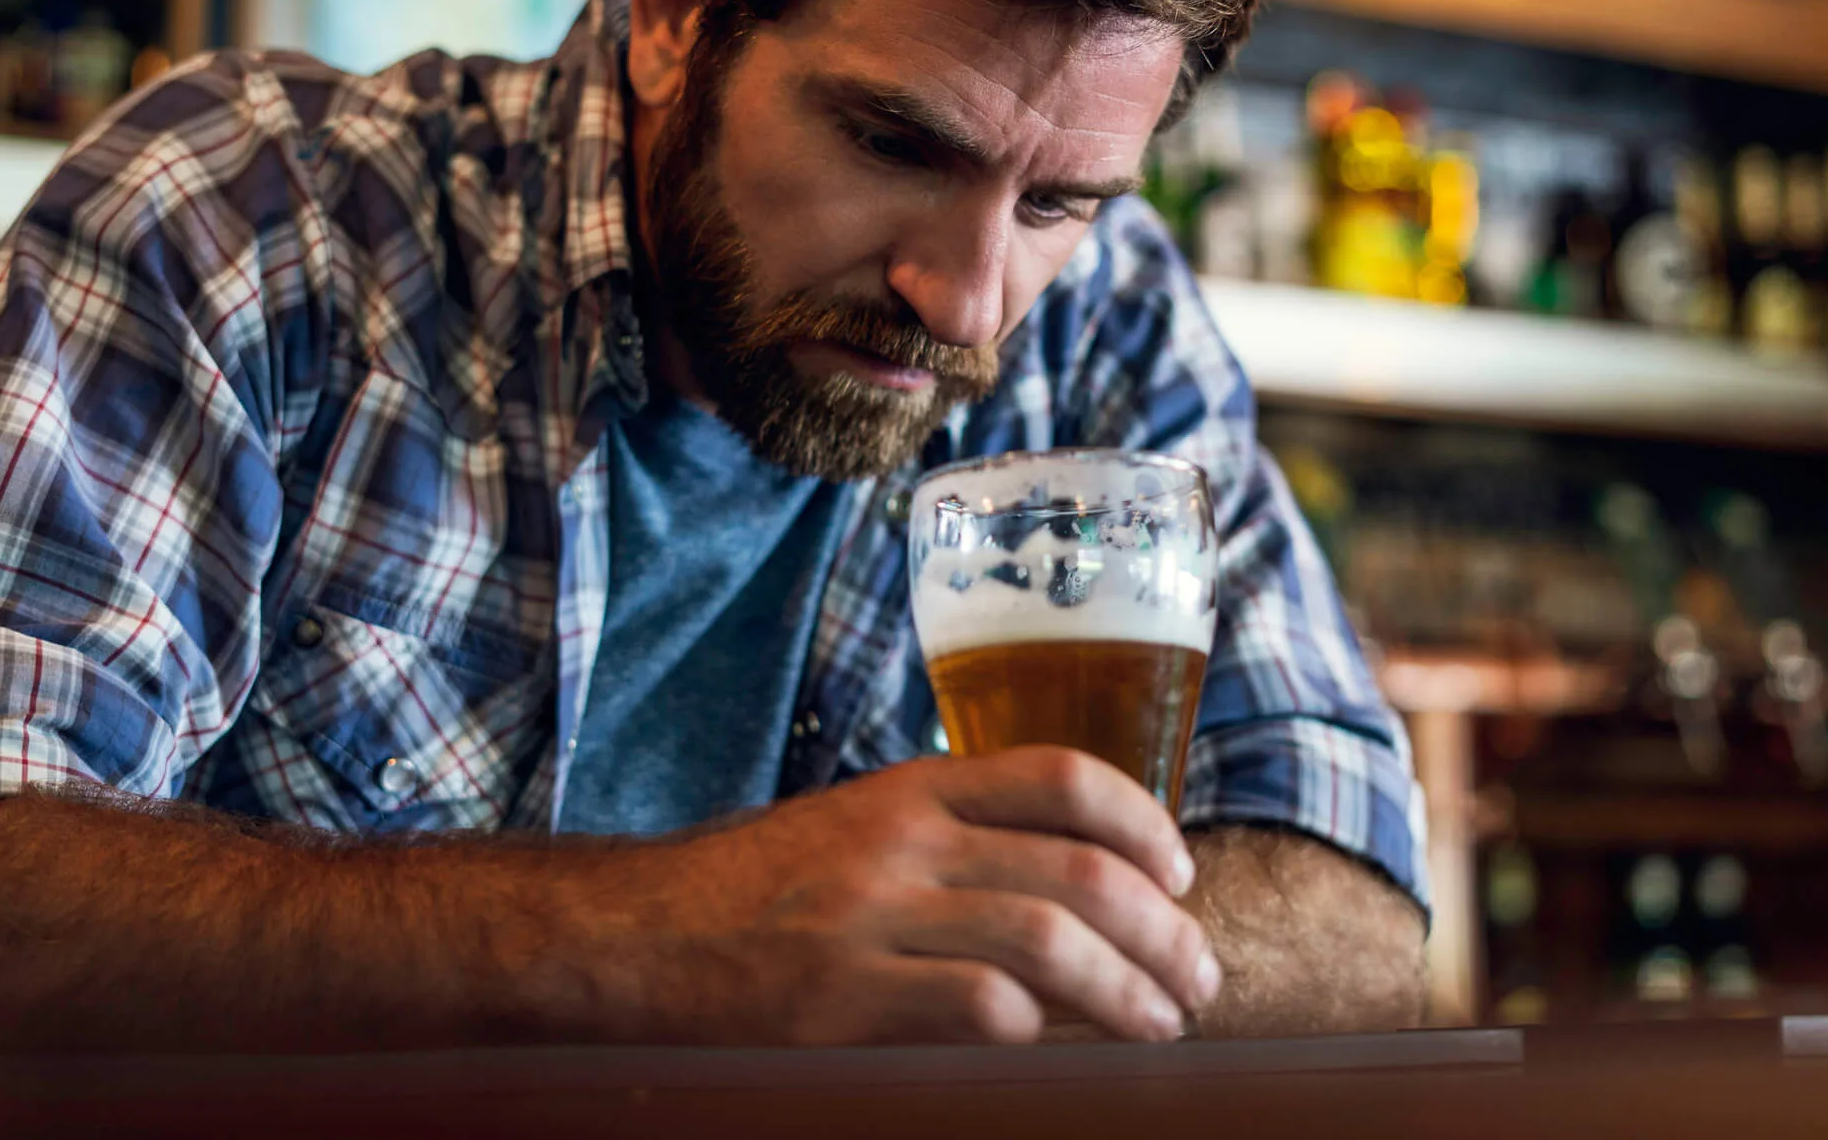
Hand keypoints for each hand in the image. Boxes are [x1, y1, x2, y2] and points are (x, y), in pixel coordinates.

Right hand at [576, 747, 1220, 1044]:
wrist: (628, 936)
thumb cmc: (751, 890)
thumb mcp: (855, 832)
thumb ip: (950, 843)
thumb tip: (1073, 887)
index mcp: (911, 790)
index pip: (1061, 776)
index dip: (1144, 824)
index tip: (1181, 873)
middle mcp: (901, 840)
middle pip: (1078, 871)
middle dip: (1163, 932)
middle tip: (1199, 978)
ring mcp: (870, 917)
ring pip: (1046, 940)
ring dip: (1127, 989)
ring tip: (1162, 1024)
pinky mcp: (839, 999)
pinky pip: (975, 1008)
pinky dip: (1036, 1030)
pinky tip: (1056, 1050)